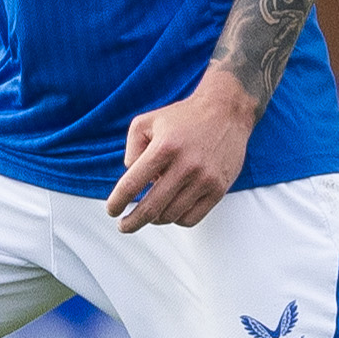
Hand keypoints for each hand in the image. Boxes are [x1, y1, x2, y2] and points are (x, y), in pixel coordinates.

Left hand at [107, 67, 256, 234]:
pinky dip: (177, 220)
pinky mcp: (218, 188)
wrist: (227, 111)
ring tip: (150, 213)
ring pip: (170, 216)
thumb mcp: (147, 122)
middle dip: (131, 223)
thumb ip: (131, 149)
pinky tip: (171, 212)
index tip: (112, 211)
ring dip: (155, 219)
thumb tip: (132, 177)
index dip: (117, 203)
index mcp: (164, 147)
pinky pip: (192, 218)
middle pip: (150, 208)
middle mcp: (185, 165)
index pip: (131, 185)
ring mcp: (204, 179)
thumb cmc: (183, 117)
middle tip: (123, 226)